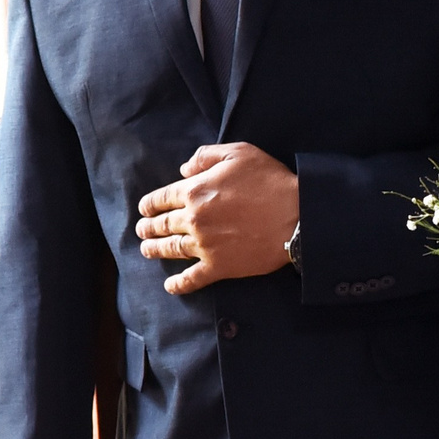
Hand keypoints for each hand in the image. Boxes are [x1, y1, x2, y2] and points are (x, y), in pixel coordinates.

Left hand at [136, 144, 299, 295]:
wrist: (296, 216)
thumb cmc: (270, 181)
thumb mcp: (238, 152)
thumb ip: (205, 156)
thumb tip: (184, 170)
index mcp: (194, 190)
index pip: (161, 198)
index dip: (149, 205)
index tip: (144, 210)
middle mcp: (194, 219)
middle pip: (162, 225)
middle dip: (148, 227)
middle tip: (141, 231)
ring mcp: (205, 245)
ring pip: (170, 250)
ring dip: (154, 250)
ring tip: (146, 250)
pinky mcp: (219, 267)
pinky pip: (192, 279)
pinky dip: (178, 284)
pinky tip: (170, 286)